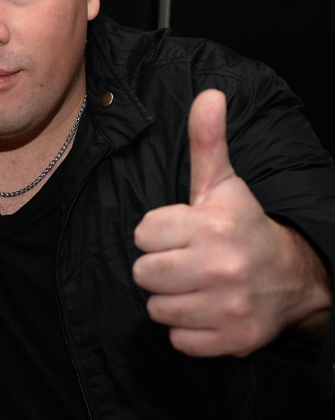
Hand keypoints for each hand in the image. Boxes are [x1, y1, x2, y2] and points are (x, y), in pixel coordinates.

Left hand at [133, 89, 330, 356]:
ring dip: (170, 299)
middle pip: (143, 274)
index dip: (157, 233)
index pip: (142, 234)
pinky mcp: (232, 340)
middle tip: (185, 261)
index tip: (181, 232)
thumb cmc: (242, 226)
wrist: (292, 278)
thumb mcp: (222, 183)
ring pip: (156, 309)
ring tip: (195, 285)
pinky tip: (206, 309)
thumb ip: (207, 141)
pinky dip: (187, 330)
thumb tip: (209, 94)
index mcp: (211, 226)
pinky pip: (178, 339)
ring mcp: (227, 307)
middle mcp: (220, 267)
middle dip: (159, 267)